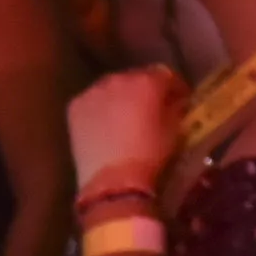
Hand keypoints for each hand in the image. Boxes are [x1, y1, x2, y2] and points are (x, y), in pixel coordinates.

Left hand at [66, 66, 186, 195]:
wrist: (112, 180)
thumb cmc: (150, 156)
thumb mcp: (174, 131)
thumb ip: (175, 109)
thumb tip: (175, 102)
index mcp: (147, 83)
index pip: (166, 75)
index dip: (175, 87)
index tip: (179, 100)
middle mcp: (118, 79)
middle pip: (136, 77)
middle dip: (146, 90)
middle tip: (151, 109)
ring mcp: (93, 91)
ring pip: (112, 87)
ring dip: (121, 96)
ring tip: (125, 117)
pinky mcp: (75, 105)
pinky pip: (92, 100)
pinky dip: (100, 108)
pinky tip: (104, 126)